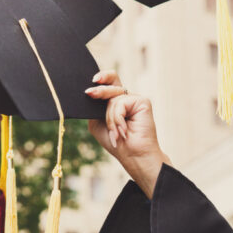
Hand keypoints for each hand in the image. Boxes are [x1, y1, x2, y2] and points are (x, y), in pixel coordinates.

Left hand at [86, 70, 170, 197]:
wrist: (132, 155)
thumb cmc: (115, 141)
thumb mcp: (97, 122)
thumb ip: (94, 107)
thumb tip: (89, 93)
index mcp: (115, 100)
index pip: (108, 82)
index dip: (101, 77)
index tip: (93, 80)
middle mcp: (125, 97)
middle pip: (112, 80)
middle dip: (100, 88)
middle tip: (90, 93)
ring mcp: (134, 98)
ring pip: (113, 97)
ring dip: (109, 118)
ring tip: (115, 132)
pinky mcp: (142, 101)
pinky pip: (120, 102)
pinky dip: (117, 117)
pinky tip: (123, 130)